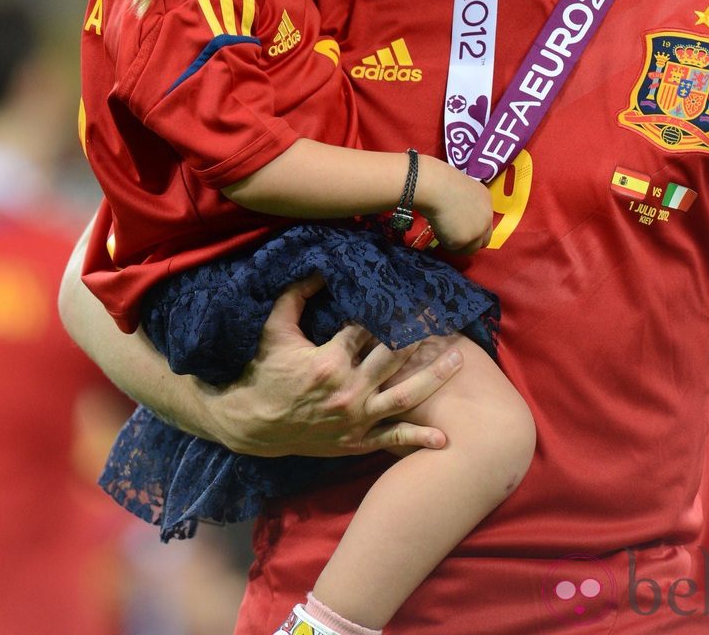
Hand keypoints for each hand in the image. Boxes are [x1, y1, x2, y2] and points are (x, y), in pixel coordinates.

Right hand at [198, 275, 464, 456]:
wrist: (250, 424)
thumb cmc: (263, 371)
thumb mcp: (275, 328)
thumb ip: (296, 295)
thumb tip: (320, 267)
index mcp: (330, 361)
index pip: (368, 330)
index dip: (389, 311)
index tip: (410, 297)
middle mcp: (349, 391)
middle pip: (394, 358)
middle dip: (419, 336)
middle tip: (441, 318)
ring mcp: (355, 420)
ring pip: (404, 396)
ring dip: (434, 378)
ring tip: (458, 359)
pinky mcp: (355, 442)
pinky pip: (391, 440)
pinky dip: (417, 440)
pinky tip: (443, 439)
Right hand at [415, 155, 493, 254]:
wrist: (434, 186)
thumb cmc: (439, 180)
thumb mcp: (460, 189)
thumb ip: (465, 203)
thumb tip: (457, 214)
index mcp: (486, 200)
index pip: (485, 221)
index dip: (473, 226)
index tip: (460, 226)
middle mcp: (487, 217)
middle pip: (484, 239)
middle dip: (470, 241)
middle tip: (453, 236)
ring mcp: (477, 230)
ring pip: (470, 249)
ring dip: (458, 244)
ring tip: (442, 232)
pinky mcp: (464, 240)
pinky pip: (454, 248)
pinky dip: (445, 242)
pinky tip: (437, 229)